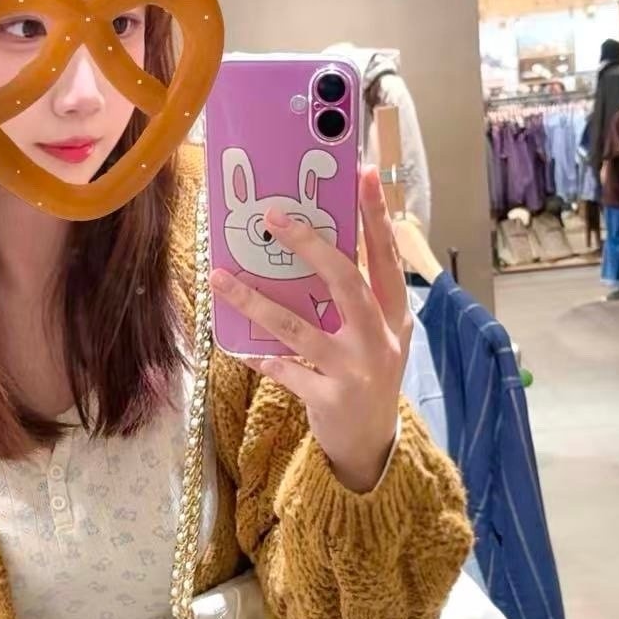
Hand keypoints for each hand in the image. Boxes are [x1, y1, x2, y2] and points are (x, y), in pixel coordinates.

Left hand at [211, 165, 411, 492]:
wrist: (373, 444)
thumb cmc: (369, 376)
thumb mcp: (378, 335)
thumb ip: (360, 298)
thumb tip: (319, 247)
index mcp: (395, 315)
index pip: (387, 257)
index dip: (377, 216)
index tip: (365, 174)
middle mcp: (381, 339)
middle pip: (347, 282)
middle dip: (310, 246)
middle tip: (274, 217)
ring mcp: (357, 371)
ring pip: (301, 328)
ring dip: (257, 301)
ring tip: (222, 278)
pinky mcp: (331, 400)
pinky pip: (286, 371)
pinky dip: (262, 358)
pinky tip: (242, 348)